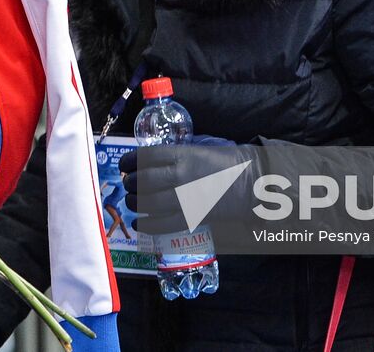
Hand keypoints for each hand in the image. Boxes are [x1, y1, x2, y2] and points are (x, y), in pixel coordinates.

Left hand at [121, 137, 255, 234]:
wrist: (250, 184)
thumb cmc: (225, 163)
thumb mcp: (199, 148)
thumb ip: (175, 153)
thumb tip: (150, 158)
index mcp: (183, 155)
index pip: (145, 157)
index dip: (129, 161)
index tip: (124, 164)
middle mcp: (180, 176)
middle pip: (142, 180)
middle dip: (129, 182)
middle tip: (127, 182)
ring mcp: (183, 199)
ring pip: (147, 202)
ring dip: (133, 202)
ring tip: (131, 200)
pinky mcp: (189, 218)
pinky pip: (160, 225)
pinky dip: (145, 224)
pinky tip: (138, 221)